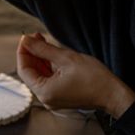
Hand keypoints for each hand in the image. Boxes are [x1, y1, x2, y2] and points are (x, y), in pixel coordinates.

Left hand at [16, 33, 134, 117]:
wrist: (112, 93)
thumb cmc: (94, 79)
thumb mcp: (66, 58)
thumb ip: (43, 49)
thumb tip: (27, 41)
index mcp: (44, 92)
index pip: (24, 70)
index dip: (23, 52)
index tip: (24, 38)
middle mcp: (44, 98)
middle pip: (30, 73)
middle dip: (31, 54)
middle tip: (33, 37)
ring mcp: (51, 98)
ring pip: (39, 75)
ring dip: (39, 58)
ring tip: (41, 41)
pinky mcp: (58, 95)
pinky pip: (48, 79)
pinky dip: (47, 67)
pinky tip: (48, 53)